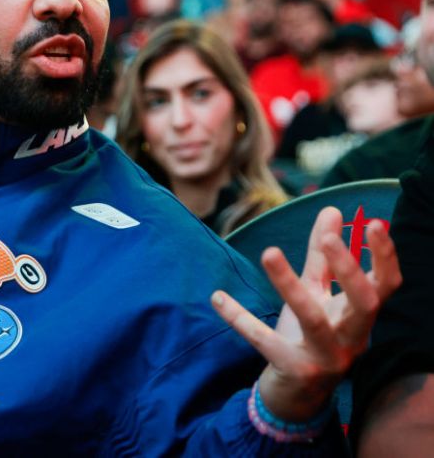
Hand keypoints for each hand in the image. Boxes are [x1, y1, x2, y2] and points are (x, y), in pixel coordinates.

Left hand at [213, 206, 401, 420]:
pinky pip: (265, 341)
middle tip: (330, 239)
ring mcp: (325, 358)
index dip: (385, 257)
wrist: (295, 395)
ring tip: (268, 251)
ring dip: (290, 285)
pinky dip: (241, 318)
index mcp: (359, 317)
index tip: (375, 224)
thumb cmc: (309, 336)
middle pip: (364, 304)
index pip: (386, 286)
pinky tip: (218, 298)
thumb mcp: (316, 294)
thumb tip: (331, 211)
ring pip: (313, 320)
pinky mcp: (293, 370)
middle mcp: (351, 338)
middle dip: (349, 270)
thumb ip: (322, 256)